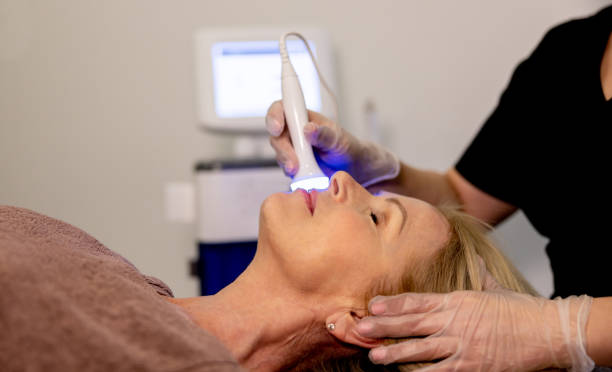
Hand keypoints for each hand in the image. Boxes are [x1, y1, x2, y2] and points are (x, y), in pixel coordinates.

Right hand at [265, 100, 398, 186]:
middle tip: (293, 164)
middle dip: (282, 149)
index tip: (277, 129)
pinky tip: (303, 177)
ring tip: (301, 172)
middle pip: (276, 134)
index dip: (274, 116)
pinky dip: (292, 173)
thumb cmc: (347, 148)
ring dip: (286, 163)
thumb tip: (308, 128)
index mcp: (304, 117)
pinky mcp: (292, 163)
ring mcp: (292, 147)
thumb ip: (325, 135)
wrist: (353, 169)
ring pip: (279, 152)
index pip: (282, 108)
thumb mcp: (340, 141)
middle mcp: (295, 130)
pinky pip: (285, 167)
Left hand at [356, 290, 593, 371]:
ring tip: (374, 357)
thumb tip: (475, 259)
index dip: (392, 304)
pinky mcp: (472, 366)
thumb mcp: (495, 288)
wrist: (547, 331)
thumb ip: (479, 275)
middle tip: (362, 329)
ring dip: (395, 353)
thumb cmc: (521, 310)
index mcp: (457, 301)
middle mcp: (454, 321)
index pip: (417, 301)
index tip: (372, 304)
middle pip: (411, 324)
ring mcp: (462, 345)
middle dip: (384, 326)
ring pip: (420, 350)